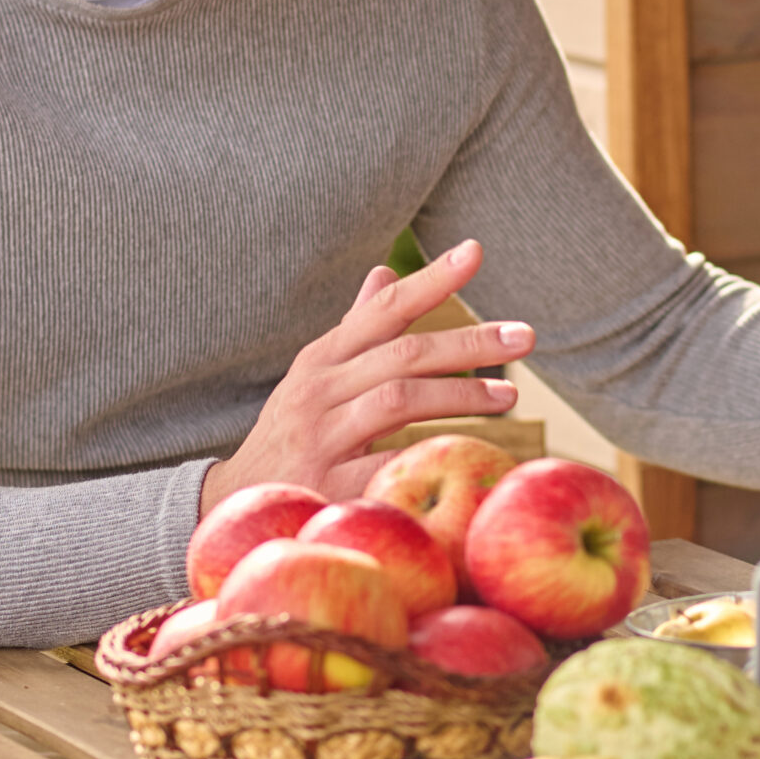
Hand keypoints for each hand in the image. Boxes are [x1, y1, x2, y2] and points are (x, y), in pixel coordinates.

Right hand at [199, 239, 538, 514]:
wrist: (234, 506)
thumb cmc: (289, 436)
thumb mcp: (314, 378)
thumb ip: (355, 330)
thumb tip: (386, 274)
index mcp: (321, 359)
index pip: (383, 310)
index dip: (430, 279)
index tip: (475, 252)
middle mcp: (318, 389)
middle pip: (403, 352)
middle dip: (469, 341)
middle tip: (525, 336)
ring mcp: (320, 436)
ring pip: (399, 398)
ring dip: (460, 393)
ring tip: (509, 397)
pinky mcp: (324, 484)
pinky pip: (386, 463)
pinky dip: (427, 455)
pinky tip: (464, 455)